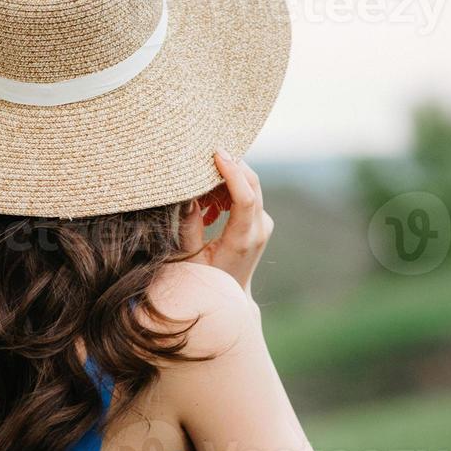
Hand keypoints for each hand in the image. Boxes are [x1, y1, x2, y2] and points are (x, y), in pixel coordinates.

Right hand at [181, 150, 272, 292]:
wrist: (233, 297)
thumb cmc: (207, 281)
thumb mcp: (190, 257)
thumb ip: (189, 226)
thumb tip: (187, 196)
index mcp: (243, 240)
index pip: (245, 197)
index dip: (232, 172)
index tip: (217, 153)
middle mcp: (259, 230)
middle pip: (252, 184)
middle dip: (230, 166)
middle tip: (204, 158)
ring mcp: (264, 225)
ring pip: (251, 186)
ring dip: (227, 180)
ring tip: (201, 196)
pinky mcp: (261, 222)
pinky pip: (249, 195)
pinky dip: (230, 190)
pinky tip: (210, 206)